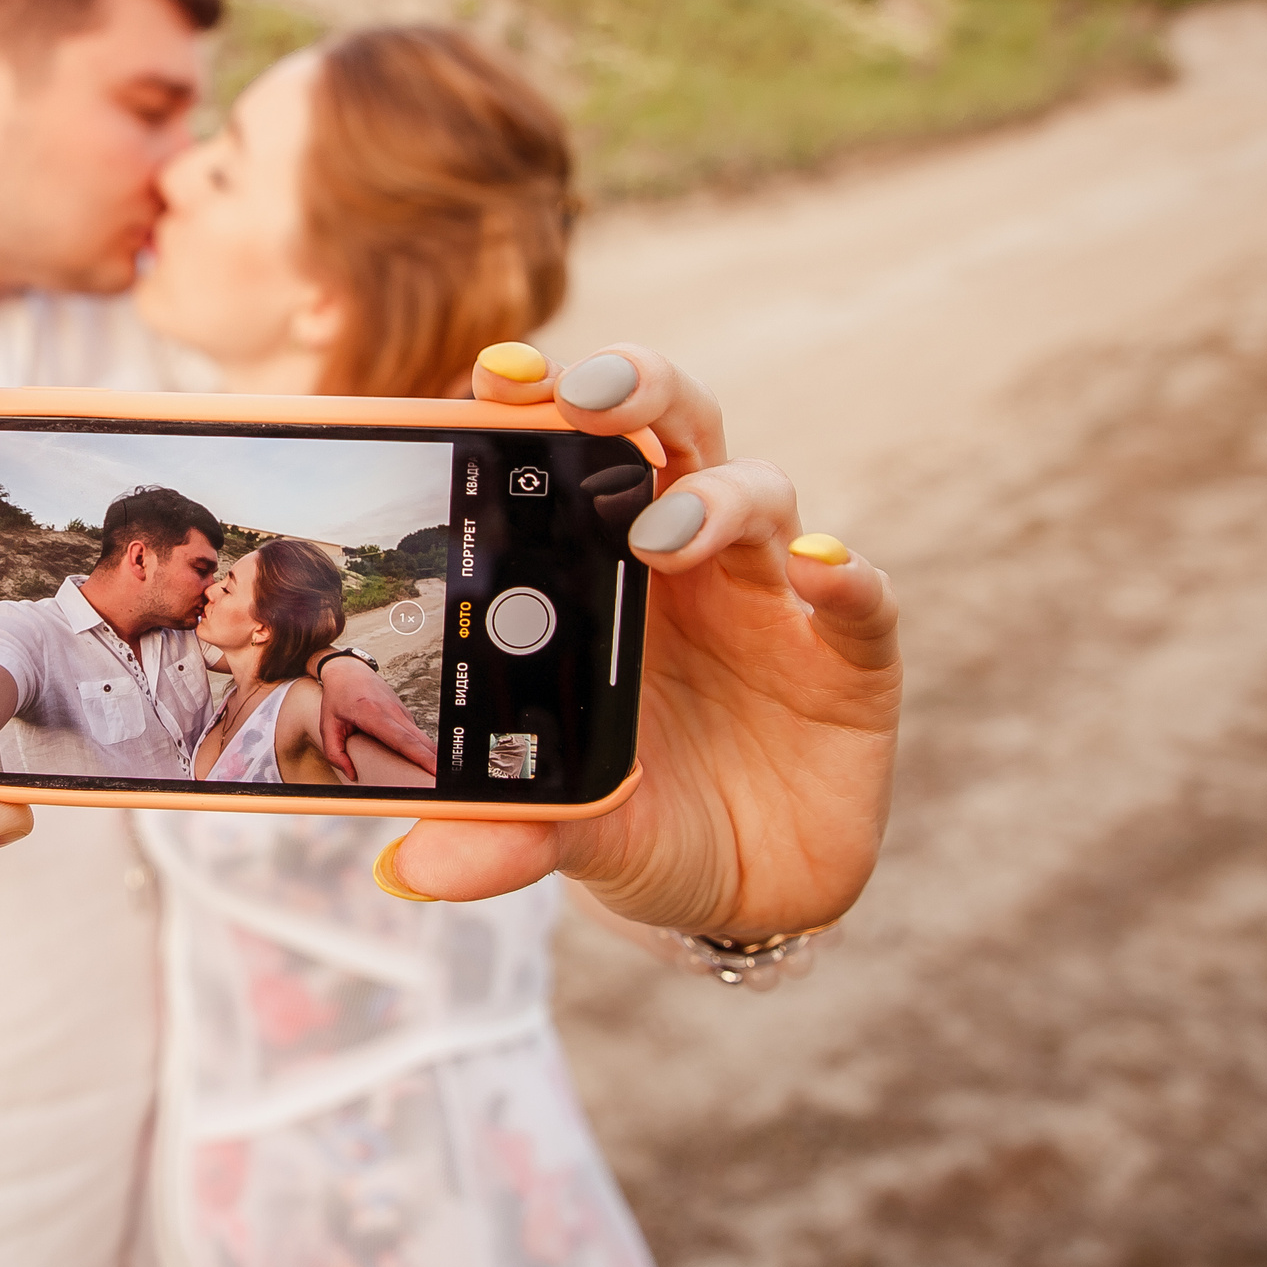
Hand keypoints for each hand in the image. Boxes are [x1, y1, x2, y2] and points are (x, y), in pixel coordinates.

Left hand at [316, 657, 438, 778]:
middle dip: (434, 761)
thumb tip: (351, 774)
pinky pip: (417, 735)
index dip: (421, 756)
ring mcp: (402, 712)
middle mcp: (393, 712)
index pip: (402, 740)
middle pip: (420, 741)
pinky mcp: (405, 714)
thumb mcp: (327, 724)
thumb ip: (334, 752)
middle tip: (442, 780)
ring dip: (431, 757)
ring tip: (437, 777)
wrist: (348, 670)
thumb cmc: (337, 697)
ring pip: (422, 738)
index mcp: (373, 714)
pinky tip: (427, 764)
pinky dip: (424, 750)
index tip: (435, 769)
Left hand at [381, 343, 900, 938]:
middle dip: (634, 392)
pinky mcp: (850, 654)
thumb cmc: (636, 815)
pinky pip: (859, 596)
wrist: (741, 892)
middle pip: (671, 432)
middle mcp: (685, 555)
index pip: (569, 455)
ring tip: (660, 536)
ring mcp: (771, 597)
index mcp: (594, 567)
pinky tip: (820, 574)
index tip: (498, 374)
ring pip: (758, 492)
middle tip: (584, 398)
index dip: (541, 402)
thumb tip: (407, 872)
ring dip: (712, 499)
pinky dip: (844, 575)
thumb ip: (502, 835)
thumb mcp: (567, 833)